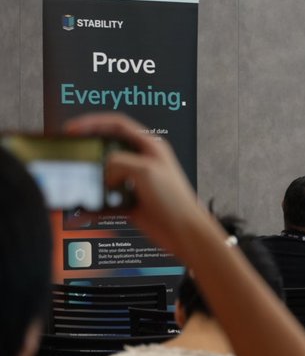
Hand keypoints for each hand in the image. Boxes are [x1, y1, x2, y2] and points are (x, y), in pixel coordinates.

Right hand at [64, 113, 209, 256]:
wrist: (183, 232)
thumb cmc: (175, 200)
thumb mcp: (146, 171)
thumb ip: (120, 162)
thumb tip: (103, 168)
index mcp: (150, 147)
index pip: (117, 125)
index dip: (93, 122)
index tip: (73, 129)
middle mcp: (141, 162)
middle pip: (107, 149)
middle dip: (88, 151)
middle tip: (71, 154)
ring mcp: (134, 182)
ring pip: (104, 175)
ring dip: (89, 179)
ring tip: (75, 180)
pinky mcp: (129, 201)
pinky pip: (104, 199)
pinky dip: (92, 203)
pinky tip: (83, 207)